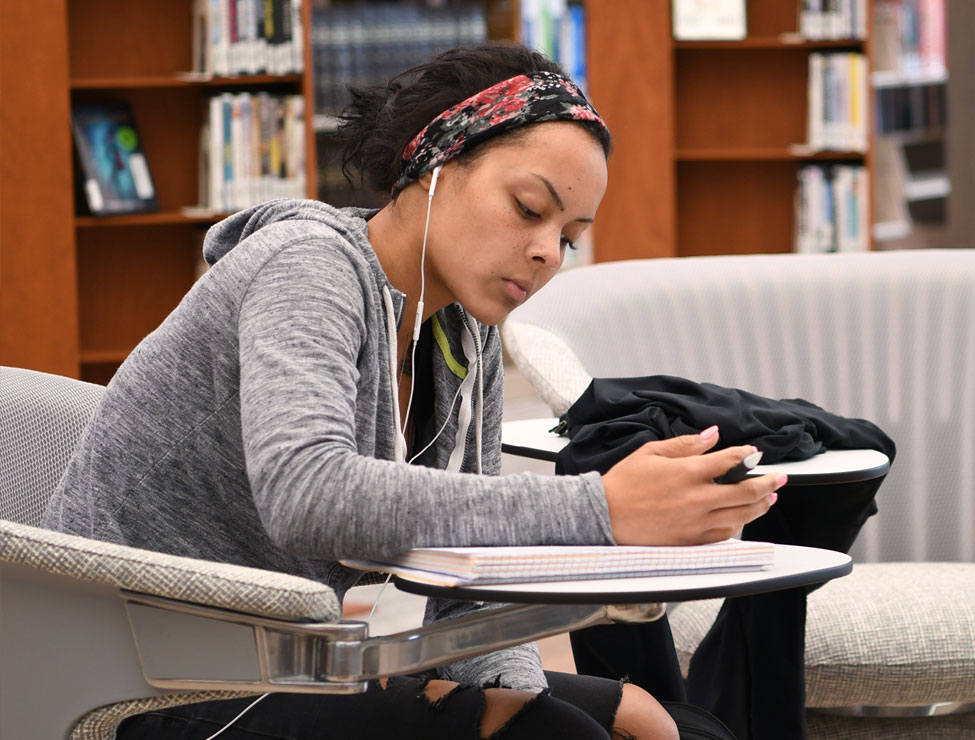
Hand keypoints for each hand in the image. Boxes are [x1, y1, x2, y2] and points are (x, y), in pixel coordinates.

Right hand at [601, 427, 785, 545]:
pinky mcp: (690, 540)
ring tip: (768, 498)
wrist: (604, 514)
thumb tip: (712, 435)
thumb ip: (685, 444)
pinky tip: (743, 518)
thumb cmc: (624, 483)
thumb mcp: (651, 452)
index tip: (753, 454)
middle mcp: (697, 499)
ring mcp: (695, 522)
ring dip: (760, 505)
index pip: (729, 461)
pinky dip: (739, 525)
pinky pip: (725, 534)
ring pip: (741, 515)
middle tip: (778, 479)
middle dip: (768, 483)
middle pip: (746, 491)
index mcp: (687, 473)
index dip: (746, 455)